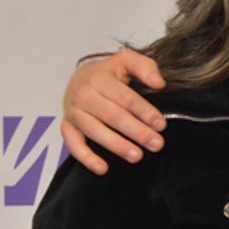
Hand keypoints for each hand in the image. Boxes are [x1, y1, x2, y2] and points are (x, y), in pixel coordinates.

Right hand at [61, 49, 166, 174]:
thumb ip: (145, 67)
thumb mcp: (127, 60)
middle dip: (137, 132)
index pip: (125, 97)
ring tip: (137, 156)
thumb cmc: (109, 73)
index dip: (144, 112)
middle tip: (156, 144)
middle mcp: (83, 95)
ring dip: (117, 146)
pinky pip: (73, 145)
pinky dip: (86, 158)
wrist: (79, 77)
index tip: (161, 124)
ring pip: (95, 131)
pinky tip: (103, 168)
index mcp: (99, 77)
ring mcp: (73, 112)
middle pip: (113, 116)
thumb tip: (159, 83)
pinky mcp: (67, 127)